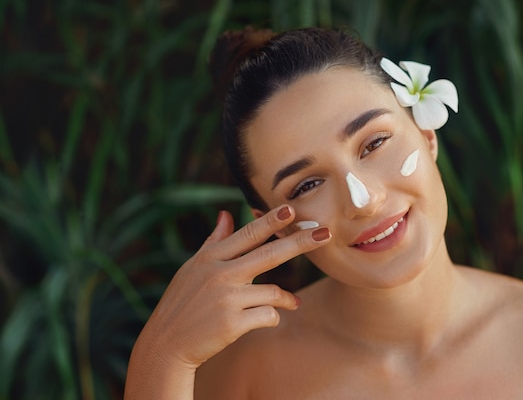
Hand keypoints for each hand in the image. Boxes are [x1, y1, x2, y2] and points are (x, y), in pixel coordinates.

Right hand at [132, 205, 330, 369]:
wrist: (166, 344)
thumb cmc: (183, 302)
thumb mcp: (193, 268)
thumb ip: (214, 242)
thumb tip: (226, 214)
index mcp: (210, 258)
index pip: (247, 235)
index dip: (271, 221)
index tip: (291, 209)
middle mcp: (219, 274)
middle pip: (269, 254)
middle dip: (300, 242)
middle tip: (325, 234)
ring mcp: (226, 298)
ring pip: (273, 290)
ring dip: (286, 298)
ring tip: (291, 302)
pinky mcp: (233, 323)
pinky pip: (269, 315)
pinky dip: (273, 317)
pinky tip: (266, 319)